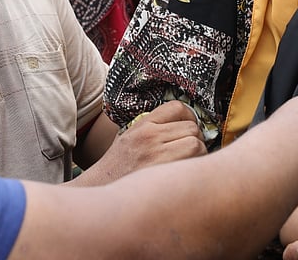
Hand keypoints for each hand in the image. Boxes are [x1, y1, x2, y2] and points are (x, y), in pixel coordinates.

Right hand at [70, 101, 204, 186]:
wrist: (99, 190)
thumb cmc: (118, 166)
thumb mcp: (130, 137)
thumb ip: (153, 127)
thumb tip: (186, 122)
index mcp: (142, 125)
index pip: (177, 107)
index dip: (189, 117)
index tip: (188, 129)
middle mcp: (149, 136)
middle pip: (192, 127)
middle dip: (195, 138)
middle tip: (189, 150)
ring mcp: (155, 155)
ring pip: (196, 144)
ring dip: (198, 153)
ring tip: (188, 162)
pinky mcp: (162, 173)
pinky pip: (192, 161)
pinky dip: (194, 165)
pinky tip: (184, 172)